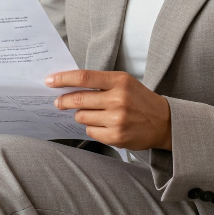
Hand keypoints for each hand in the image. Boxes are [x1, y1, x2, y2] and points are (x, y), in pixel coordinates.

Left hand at [45, 69, 171, 150]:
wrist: (164, 122)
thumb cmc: (139, 100)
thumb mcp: (124, 83)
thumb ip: (100, 83)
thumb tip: (68, 86)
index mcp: (119, 81)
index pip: (84, 77)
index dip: (63, 79)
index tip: (50, 81)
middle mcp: (118, 99)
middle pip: (78, 100)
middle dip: (63, 101)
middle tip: (58, 102)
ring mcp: (117, 120)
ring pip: (82, 117)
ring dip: (81, 115)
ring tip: (94, 114)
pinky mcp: (116, 137)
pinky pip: (90, 131)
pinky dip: (92, 128)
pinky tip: (103, 125)